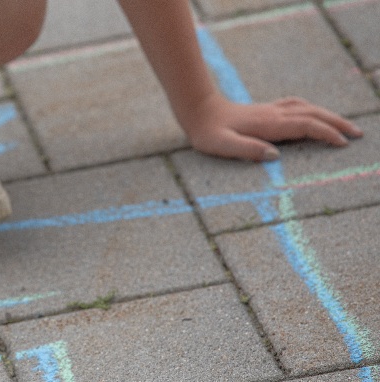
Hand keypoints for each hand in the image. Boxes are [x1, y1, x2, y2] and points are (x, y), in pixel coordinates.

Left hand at [183, 94, 362, 161]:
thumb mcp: (222, 145)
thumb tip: (274, 155)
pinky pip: (296, 106)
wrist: (197, 110)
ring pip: (307, 108)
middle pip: (313, 114)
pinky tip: (314, 114)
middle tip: (358, 134)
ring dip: (328, 115)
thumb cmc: (208, 132)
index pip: (305, 126)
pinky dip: (312, 109)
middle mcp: (273, 114)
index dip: (325, 133)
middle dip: (337, 123)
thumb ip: (247, 150)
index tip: (343, 144)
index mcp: (267, 125)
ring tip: (345, 126)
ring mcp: (270, 110)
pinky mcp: (265, 110)